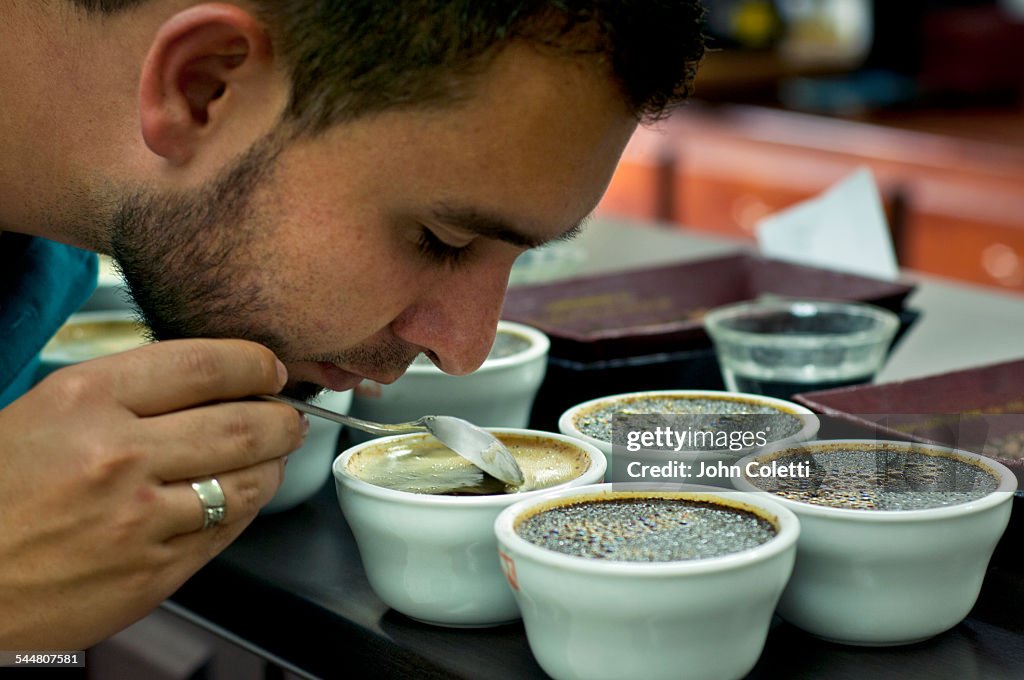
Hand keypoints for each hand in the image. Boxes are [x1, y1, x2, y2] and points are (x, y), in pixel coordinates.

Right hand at [0, 338, 306, 647]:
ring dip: (275, 462)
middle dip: (283, 416)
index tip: (269, 367)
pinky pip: (228, 529)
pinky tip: (242, 494)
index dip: (255, 362)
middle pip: (243, 422)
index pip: (204, 365)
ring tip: (274, 453)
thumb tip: (212, 381)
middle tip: (289, 414)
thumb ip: (129, 392)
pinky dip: (247, 506)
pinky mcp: (154, 571)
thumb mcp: (46, 412)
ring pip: (248, 481)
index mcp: (86, 401)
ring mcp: (140, 519)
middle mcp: (118, 456)